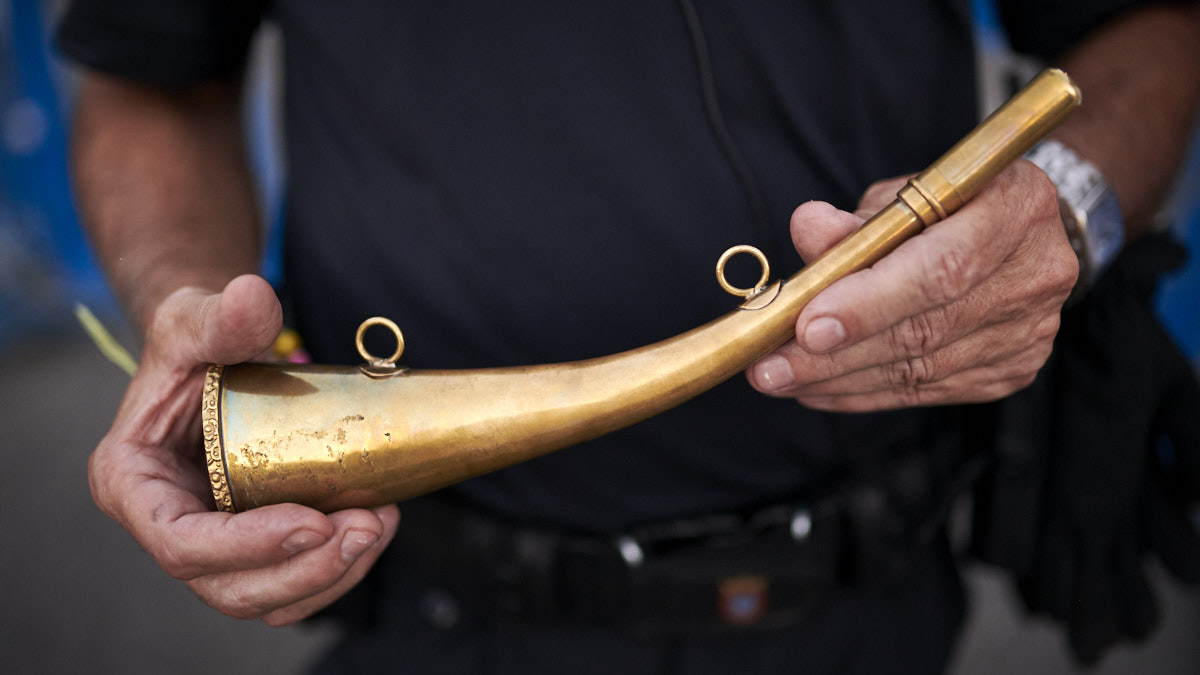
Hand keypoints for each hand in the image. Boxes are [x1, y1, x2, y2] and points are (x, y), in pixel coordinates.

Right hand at [89, 275, 399, 624]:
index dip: (249, 547)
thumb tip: (252, 297)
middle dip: (305, 571)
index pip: (182, 545)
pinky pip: (296, 579)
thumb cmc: (194, 340)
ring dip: (332, 575)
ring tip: (381, 524)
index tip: (315, 523)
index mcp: (133, 485)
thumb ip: (218, 313)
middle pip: (232, 589)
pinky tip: (380, 521)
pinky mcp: (256, 544)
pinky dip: (342, 566)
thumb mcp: (193, 318)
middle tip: (368, 526)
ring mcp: (215, 544)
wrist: (218, 353)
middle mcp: (168, 527)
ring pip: (270, 598)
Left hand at [747, 161, 1076, 410]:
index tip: (806, 326)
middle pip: (924, 329)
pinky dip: (864, 393)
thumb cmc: (955, 204)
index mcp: (1018, 207)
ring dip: (838, 379)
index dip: (870, 303)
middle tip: (768, 367)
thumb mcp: (909, 191)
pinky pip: (925, 391)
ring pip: (919, 369)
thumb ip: (859, 219)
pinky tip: (817, 390)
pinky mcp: (1010, 371)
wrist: (1024, 232)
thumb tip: (807, 229)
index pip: (941, 269)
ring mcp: (1029, 331)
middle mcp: (1035, 274)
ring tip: (780, 379)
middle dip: (834, 355)